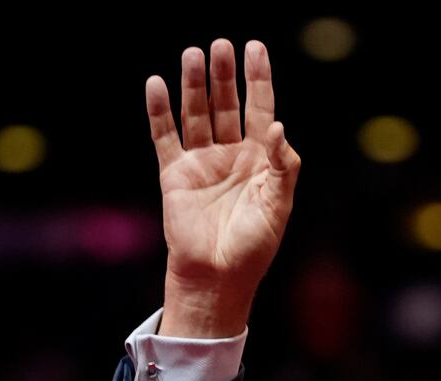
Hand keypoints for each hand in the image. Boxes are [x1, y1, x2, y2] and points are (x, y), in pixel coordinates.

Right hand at [146, 39, 300, 336]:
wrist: (218, 276)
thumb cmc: (253, 246)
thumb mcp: (279, 205)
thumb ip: (283, 166)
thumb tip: (279, 127)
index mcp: (260, 160)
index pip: (260, 109)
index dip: (258, 79)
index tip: (255, 48)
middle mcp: (231, 155)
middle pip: (226, 105)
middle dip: (224, 75)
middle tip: (221, 45)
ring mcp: (201, 162)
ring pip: (197, 114)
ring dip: (194, 85)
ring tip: (194, 54)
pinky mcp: (175, 174)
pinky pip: (165, 136)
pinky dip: (160, 111)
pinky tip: (157, 84)